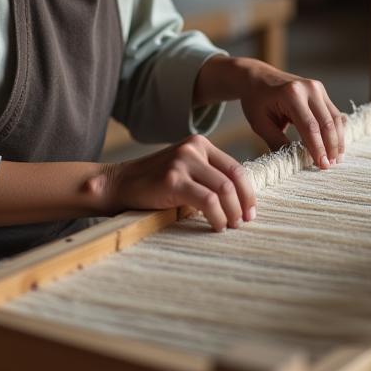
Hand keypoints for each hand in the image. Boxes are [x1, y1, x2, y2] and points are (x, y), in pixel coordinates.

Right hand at [96, 136, 256, 231]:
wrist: (119, 184)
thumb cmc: (154, 183)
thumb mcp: (184, 170)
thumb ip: (207, 176)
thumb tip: (239, 200)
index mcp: (199, 144)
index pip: (235, 167)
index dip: (248, 192)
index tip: (251, 211)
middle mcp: (193, 148)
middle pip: (233, 177)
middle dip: (243, 203)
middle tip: (244, 222)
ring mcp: (182, 162)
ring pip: (224, 189)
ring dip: (232, 212)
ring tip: (231, 226)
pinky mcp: (173, 180)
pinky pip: (207, 200)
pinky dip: (217, 216)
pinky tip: (216, 226)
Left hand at [237, 60, 345, 168]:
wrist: (256, 77)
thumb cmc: (256, 100)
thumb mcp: (260, 124)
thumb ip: (277, 143)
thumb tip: (295, 162)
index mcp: (291, 94)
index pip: (310, 127)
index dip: (318, 148)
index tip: (323, 165)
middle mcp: (308, 88)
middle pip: (327, 123)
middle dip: (331, 146)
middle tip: (331, 166)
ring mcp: (317, 87)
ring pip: (335, 118)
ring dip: (337, 140)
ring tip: (336, 159)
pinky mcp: (321, 90)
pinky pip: (333, 113)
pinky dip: (336, 130)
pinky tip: (336, 145)